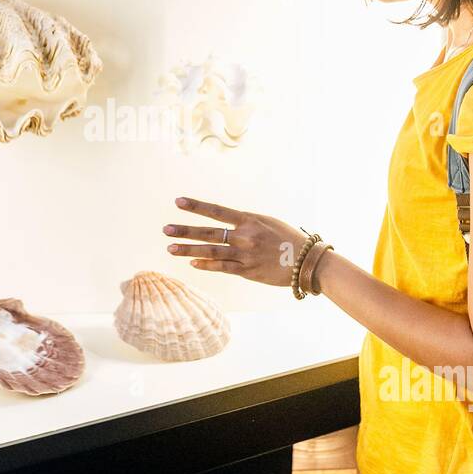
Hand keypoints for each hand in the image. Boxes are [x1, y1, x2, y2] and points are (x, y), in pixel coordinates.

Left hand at [163, 196, 309, 286]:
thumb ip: (246, 222)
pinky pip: (222, 268)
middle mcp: (245, 236)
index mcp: (249, 220)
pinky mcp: (247, 271)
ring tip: (170, 248)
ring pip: (211, 251)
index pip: (217, 211)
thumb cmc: (287, 239)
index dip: (196, 206)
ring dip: (188, 250)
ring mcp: (245, 254)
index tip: (178, 202)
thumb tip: (226, 222)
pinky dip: (206, 265)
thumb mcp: (267, 222)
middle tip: (166, 229)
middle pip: (209, 232)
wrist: (306, 261)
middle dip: (185, 230)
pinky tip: (192, 263)